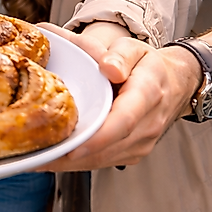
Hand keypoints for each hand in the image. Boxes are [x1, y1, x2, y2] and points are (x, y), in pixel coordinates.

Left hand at [40, 29, 202, 171]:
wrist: (174, 84)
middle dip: (71, 155)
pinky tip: (53, 158)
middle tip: (37, 155)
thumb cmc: (147, 65)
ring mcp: (142, 143)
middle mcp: (148, 124)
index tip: (72, 146)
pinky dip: (78, 161)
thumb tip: (107, 66)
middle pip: (108, 147)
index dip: (98, 137)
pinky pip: (103, 161)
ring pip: (102, 159)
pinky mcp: (133, 153)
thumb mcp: (134, 48)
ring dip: (70, 162)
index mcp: (148, 94)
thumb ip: (120, 54)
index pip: (124, 120)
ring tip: (37, 158)